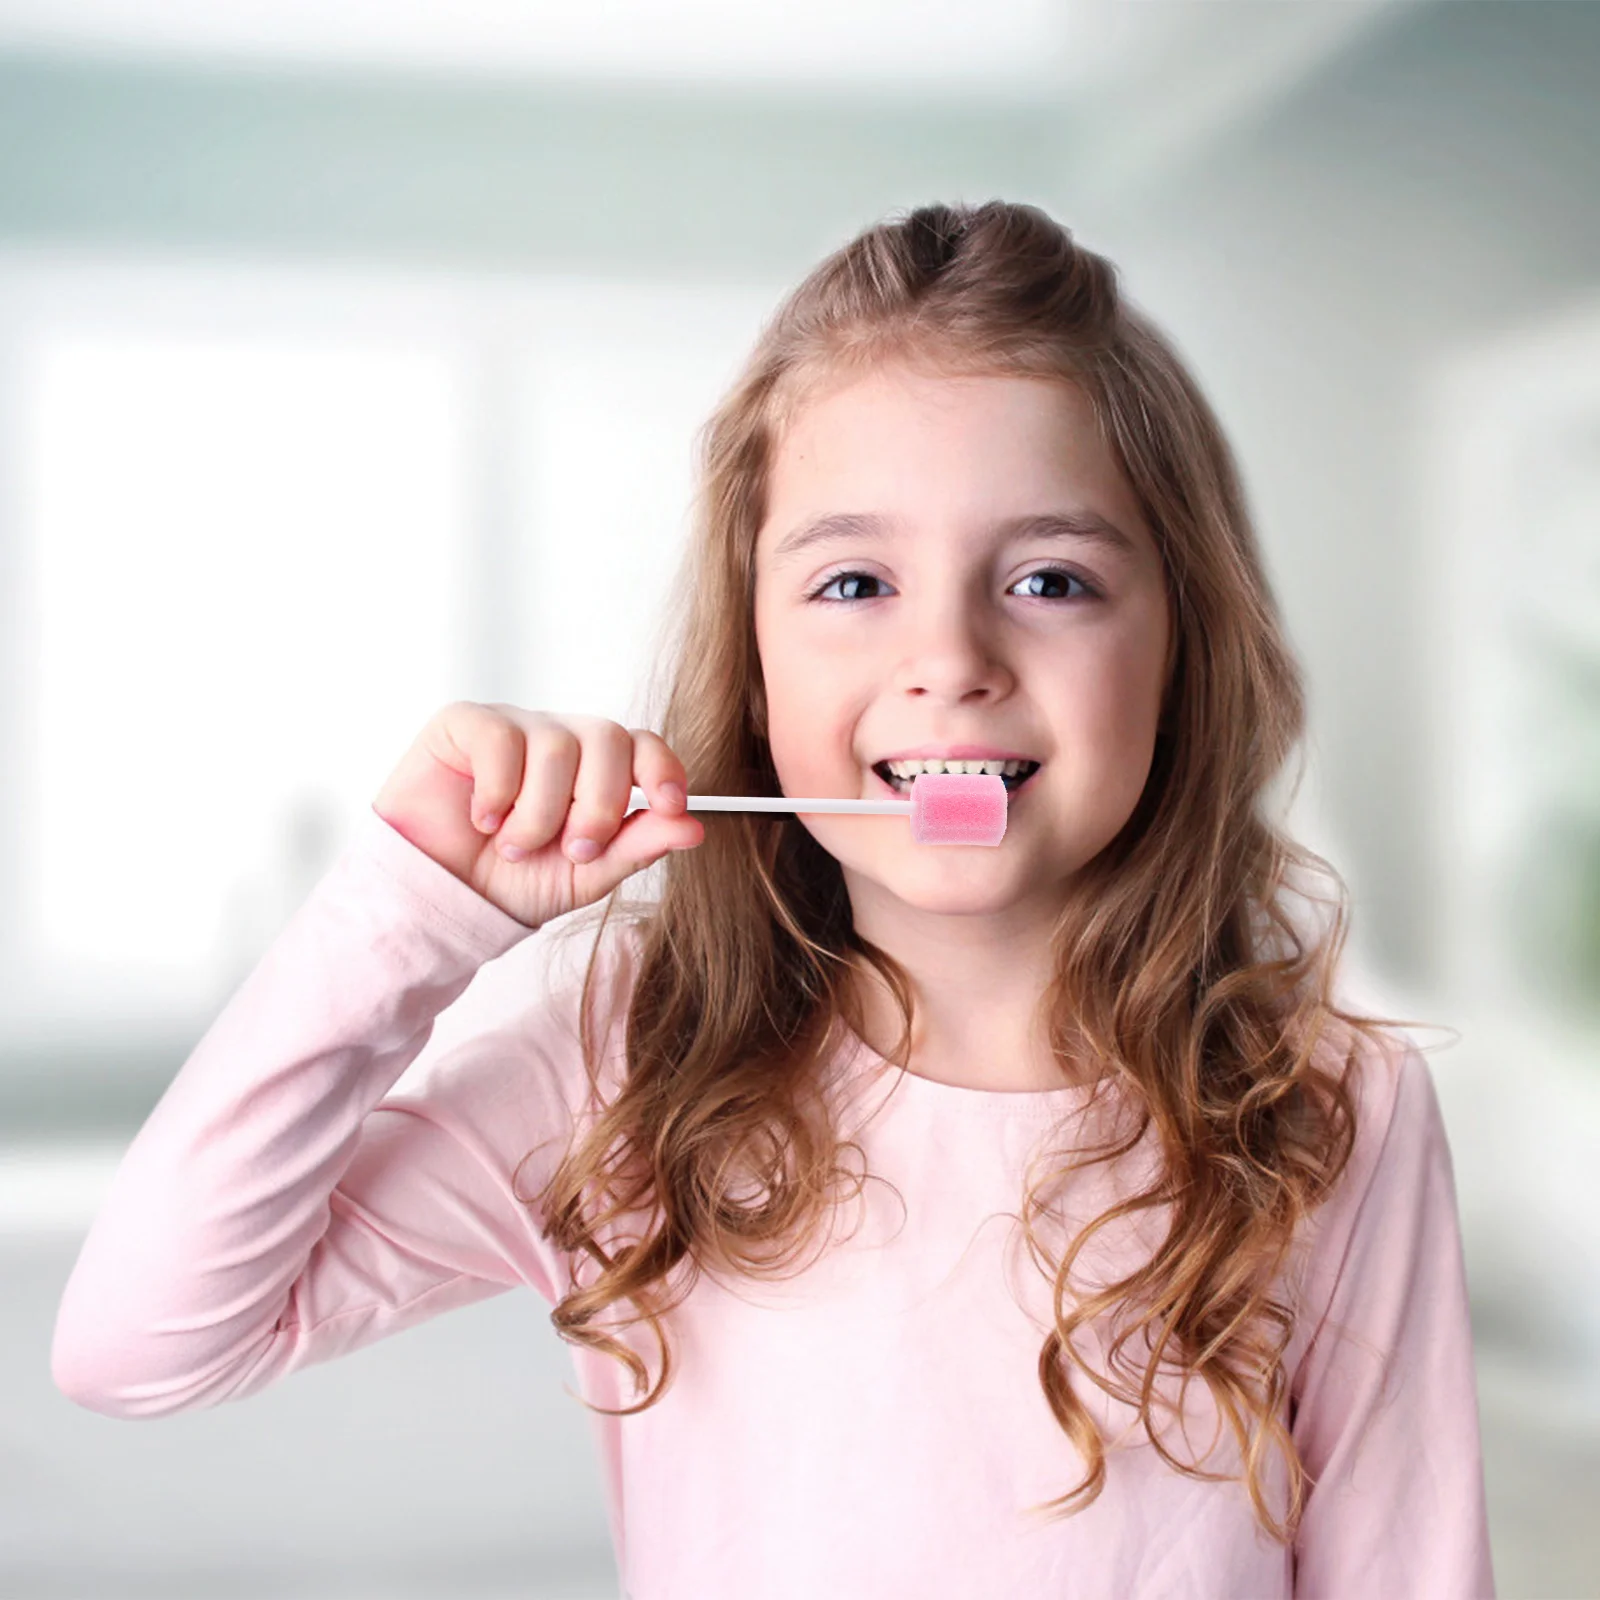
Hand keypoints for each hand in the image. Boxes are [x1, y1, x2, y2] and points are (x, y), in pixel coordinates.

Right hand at [372, 701, 702, 928]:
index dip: (662, 769)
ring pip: (555, 746)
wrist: (443, 897)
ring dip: (537, 814)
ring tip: (514, 846)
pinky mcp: (464, 723)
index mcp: (597, 769)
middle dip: (598, 804)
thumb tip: (694, 828)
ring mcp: (514, 725)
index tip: (671, 805)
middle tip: (574, 848)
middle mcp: (561, 738)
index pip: (643, 745)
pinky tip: (483, 819)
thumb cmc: (513, 881)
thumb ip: (638, 846)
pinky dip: (497, 793)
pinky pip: (501, 741)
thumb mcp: (586, 875)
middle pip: (608, 738)